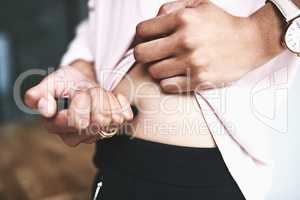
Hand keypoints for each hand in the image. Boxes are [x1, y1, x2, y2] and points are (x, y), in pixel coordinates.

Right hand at [25, 65, 132, 146]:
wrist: (82, 81)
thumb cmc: (65, 83)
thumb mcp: (50, 83)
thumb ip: (40, 94)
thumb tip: (45, 110)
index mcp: (55, 126)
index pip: (78, 121)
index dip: (82, 100)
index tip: (79, 90)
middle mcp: (74, 137)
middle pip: (98, 120)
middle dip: (95, 97)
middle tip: (89, 89)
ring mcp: (94, 135)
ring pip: (111, 118)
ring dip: (106, 98)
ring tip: (97, 92)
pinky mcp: (112, 129)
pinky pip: (124, 117)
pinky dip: (120, 102)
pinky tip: (113, 97)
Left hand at [134, 0, 281, 92]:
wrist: (251, 42)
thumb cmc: (222, 23)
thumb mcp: (200, 4)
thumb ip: (173, 8)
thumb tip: (153, 19)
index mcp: (183, 19)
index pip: (142, 30)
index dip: (142, 35)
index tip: (149, 39)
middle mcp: (185, 41)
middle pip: (142, 54)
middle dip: (144, 54)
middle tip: (153, 54)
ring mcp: (192, 62)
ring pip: (153, 72)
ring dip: (158, 68)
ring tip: (169, 64)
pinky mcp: (199, 80)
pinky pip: (167, 86)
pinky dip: (168, 81)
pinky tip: (177, 75)